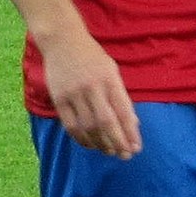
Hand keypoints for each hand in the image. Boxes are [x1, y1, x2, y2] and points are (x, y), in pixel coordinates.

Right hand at [43, 32, 141, 158]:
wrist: (62, 40)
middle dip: (118, 142)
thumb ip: (121, 96)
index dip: (130, 133)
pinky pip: (71, 126)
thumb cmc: (92, 56)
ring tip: (110, 152)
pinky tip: (91, 144)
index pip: (123, 111)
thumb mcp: (111, 70)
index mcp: (110, 79)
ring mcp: (74, 94)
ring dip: (100, 144)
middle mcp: (92, 87)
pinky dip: (82, 139)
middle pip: (106, 123)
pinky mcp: (59, 99)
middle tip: (125, 155)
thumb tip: (132, 124)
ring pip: (88, 127)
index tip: (137, 147)